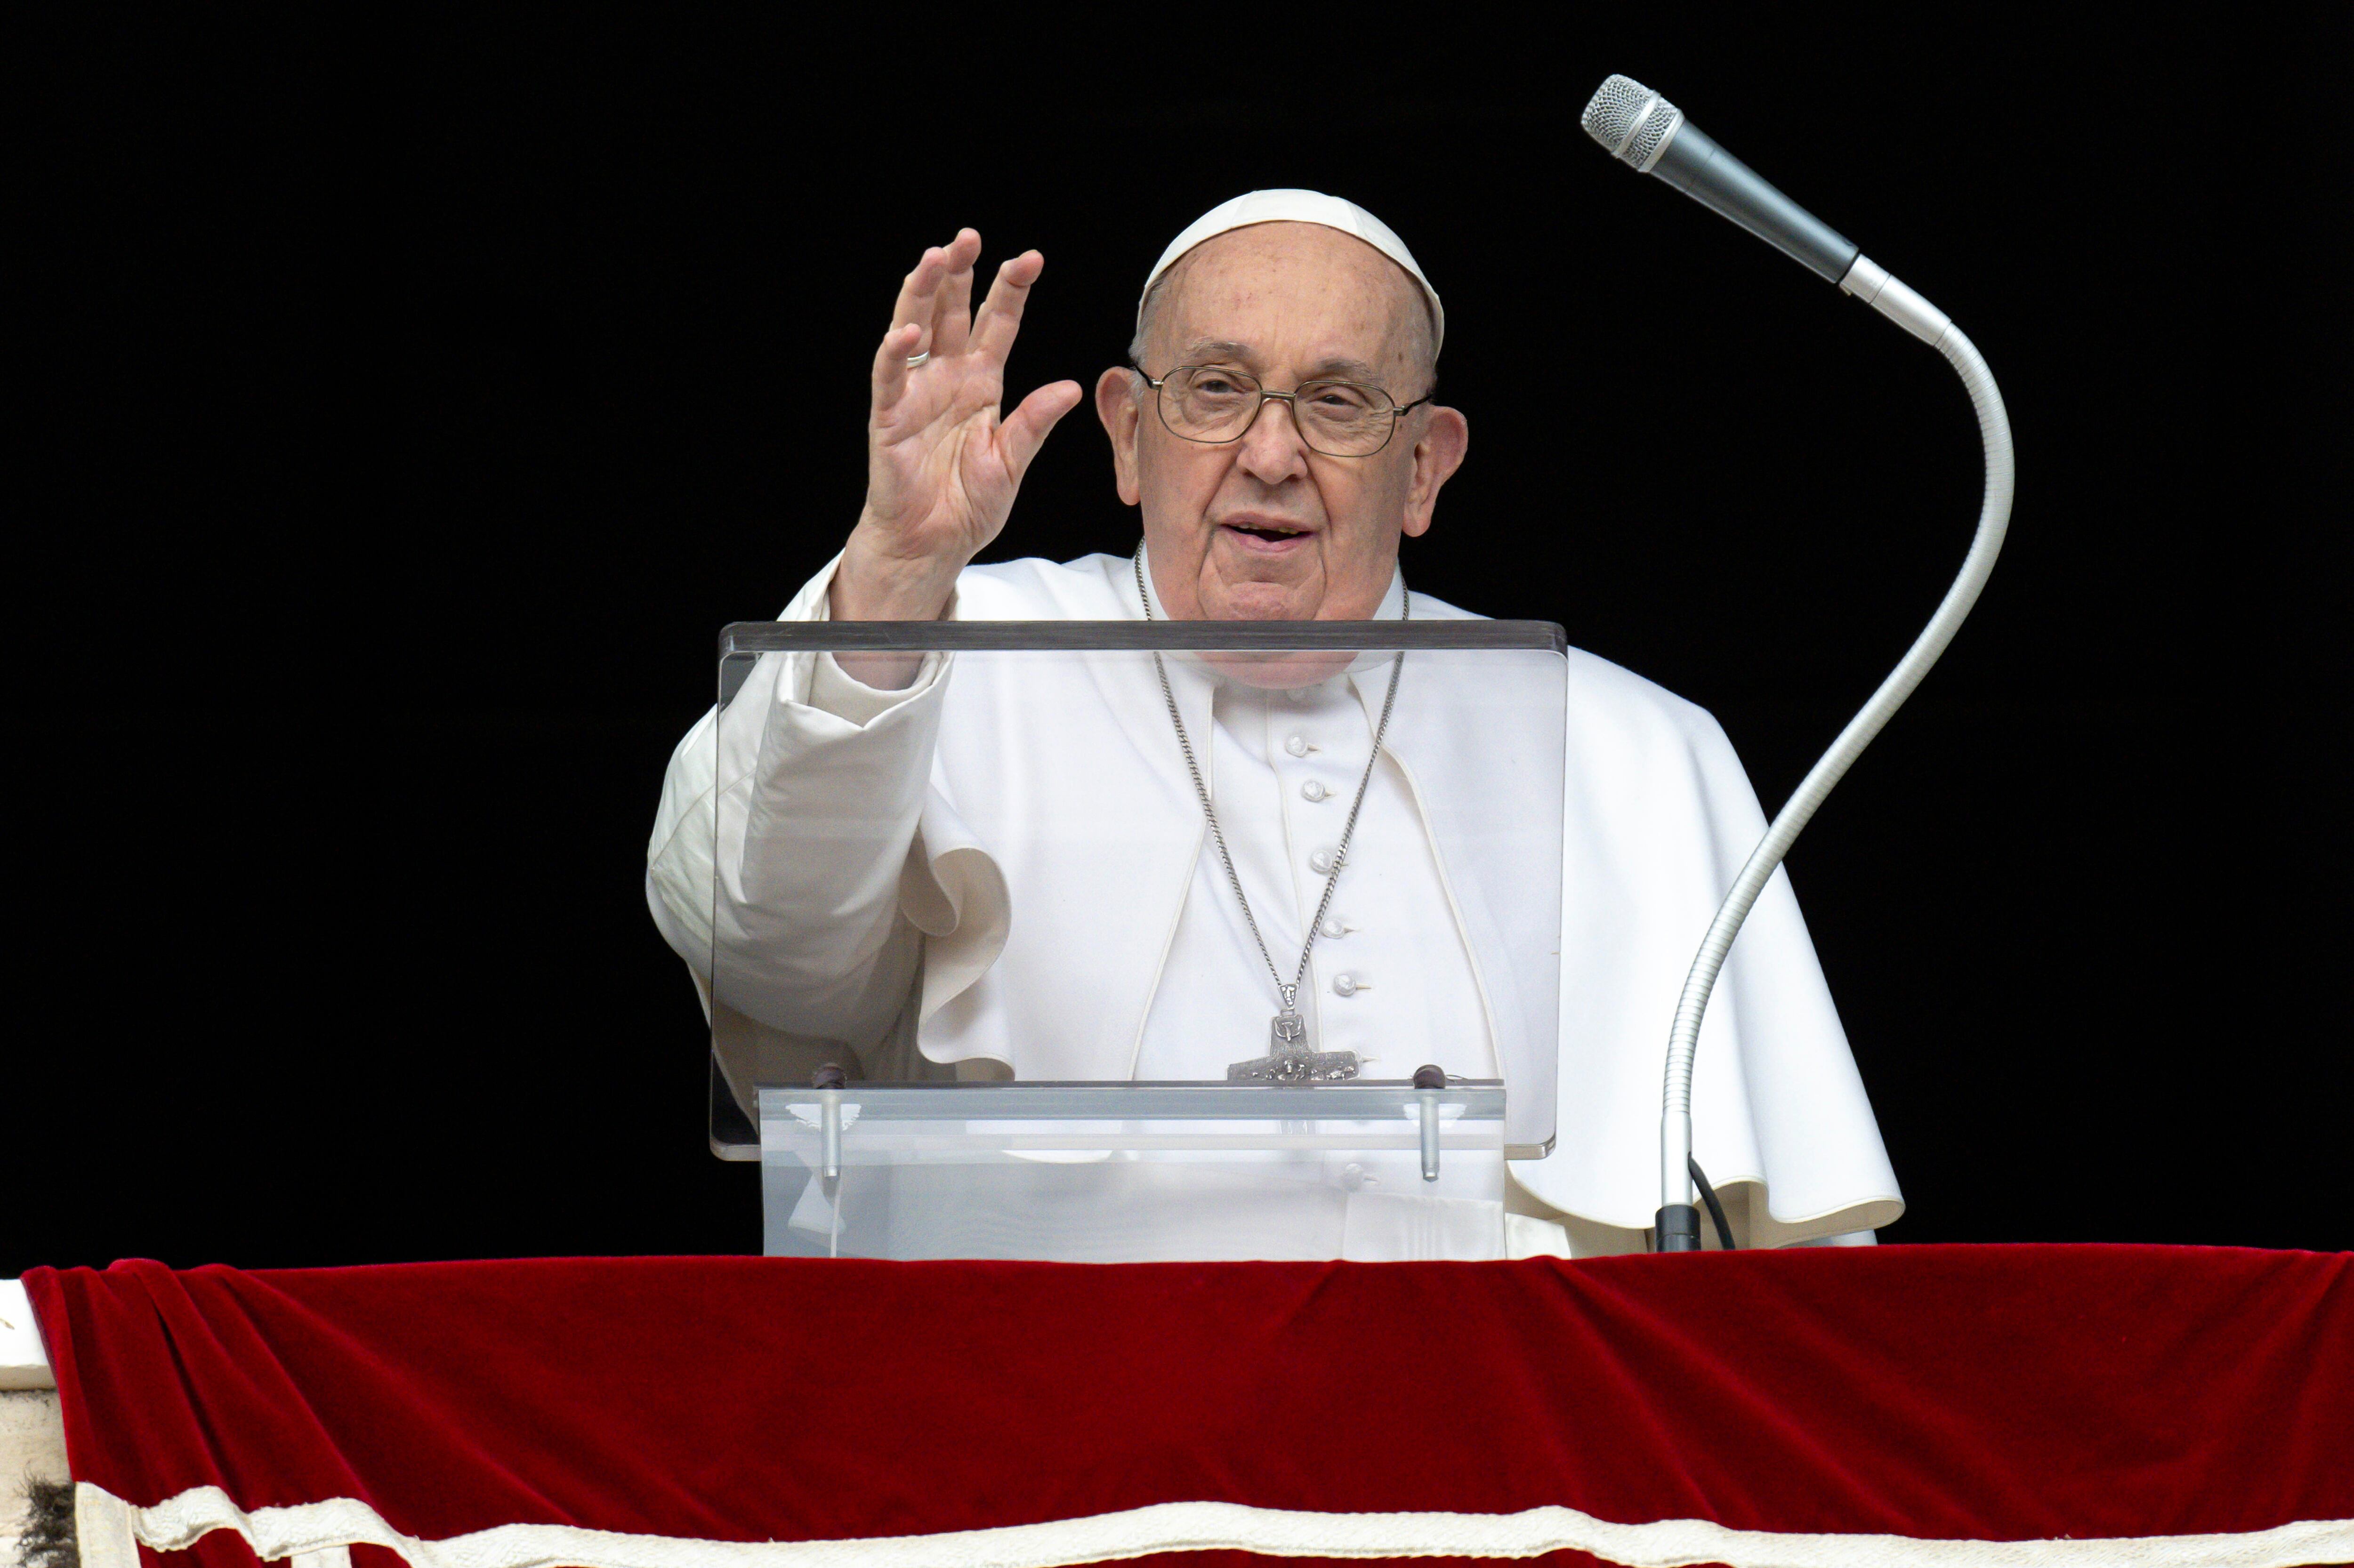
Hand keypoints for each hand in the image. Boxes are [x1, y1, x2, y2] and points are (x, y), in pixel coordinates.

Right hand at [831, 230, 1083, 622]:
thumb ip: (1035, 423)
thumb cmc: (969, 505)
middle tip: (969, 237)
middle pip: (953, 313)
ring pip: (916, 329)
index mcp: (981, 383)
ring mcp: (916, 394)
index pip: (998, 324)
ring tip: (936, 258)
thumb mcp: (1013, 462)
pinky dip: (895, 354)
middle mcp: (947, 378)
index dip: (1011, 290)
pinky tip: (907, 331)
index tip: (1031, 259)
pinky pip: (889, 379)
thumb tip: (1072, 387)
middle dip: (961, 274)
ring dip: (924, 293)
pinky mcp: (889, 418)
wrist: (933, 545)